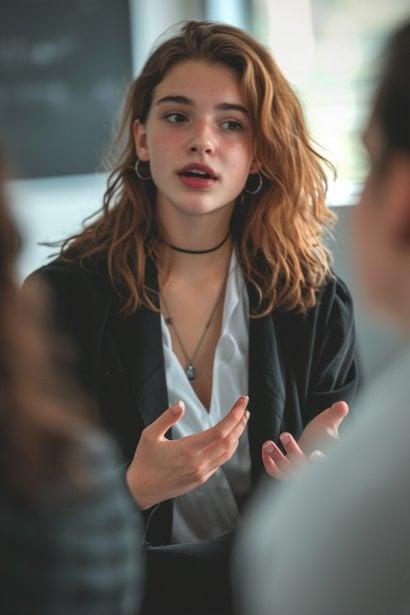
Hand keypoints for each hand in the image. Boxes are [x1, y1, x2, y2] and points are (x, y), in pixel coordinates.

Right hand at [126, 396, 249, 509]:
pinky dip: (229, 448)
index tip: (241, 401)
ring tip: (240, 421)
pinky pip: (221, 462)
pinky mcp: (200, 479)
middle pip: (229, 440)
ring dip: (237, 435)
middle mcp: (198, 462)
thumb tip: (180, 404)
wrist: (140, 491)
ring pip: (228, 453)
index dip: (234, 415)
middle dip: (240, 422)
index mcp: (188, 449)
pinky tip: (228, 439)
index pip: (220, 431)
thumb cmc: (144, 462)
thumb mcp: (149, 435)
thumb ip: (167, 418)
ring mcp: (201, 472)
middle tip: (244, 408)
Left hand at [262, 400, 347, 479]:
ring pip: (287, 471)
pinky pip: (276, 473)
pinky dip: (268, 463)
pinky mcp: (286, 472)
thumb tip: (343, 405)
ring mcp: (298, 473)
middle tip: (285, 434)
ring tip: (268, 443)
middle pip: (303, 466)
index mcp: (326, 458)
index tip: (317, 454)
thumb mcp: (329, 422)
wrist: (312, 444)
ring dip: (277, 458)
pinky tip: (265, 449)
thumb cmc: (323, 434)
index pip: (326, 463)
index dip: (322, 461)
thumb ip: (336, 414)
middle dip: (293, 451)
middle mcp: (312, 469)